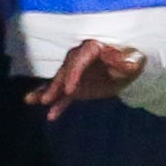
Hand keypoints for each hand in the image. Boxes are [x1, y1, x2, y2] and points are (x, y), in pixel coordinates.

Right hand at [26, 39, 145, 120]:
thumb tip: (121, 59)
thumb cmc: (132, 61)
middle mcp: (79, 59)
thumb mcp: (134, 60)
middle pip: (65, 71)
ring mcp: (75, 74)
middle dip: (56, 85)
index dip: (73, 73)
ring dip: (46, 92)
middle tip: (47, 99)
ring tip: (31, 100)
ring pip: (59, 83)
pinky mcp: (75, 88)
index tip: (69, 89)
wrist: (128, 71)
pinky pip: (64, 97)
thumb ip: (127, 60)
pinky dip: (58, 105)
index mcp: (93, 48)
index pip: (79, 59)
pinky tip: (51, 116)